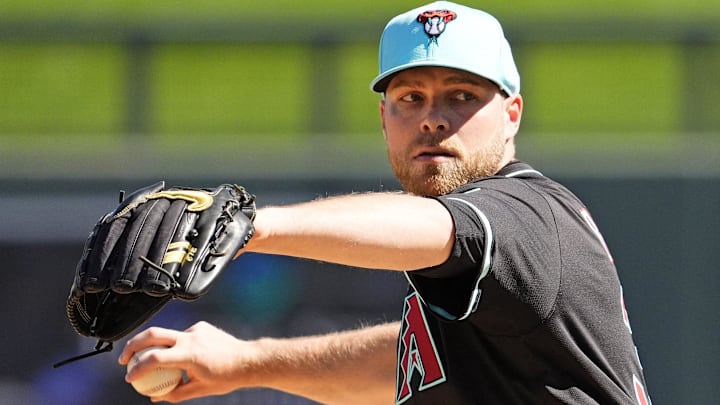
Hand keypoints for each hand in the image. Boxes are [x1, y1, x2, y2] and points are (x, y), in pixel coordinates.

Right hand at [118, 321, 261, 402]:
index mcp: (190, 354)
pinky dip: (176, 345)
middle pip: (152, 334)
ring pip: (167, 334)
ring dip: (154, 346)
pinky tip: (184, 357)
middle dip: (133, 345)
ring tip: (151, 362)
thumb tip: (155, 397)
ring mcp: (196, 329)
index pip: (155, 358)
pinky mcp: (200, 326)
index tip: (129, 377)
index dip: (137, 368)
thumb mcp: (199, 390)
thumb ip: (174, 394)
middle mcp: (191, 338)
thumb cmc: (227, 375)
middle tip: (124, 359)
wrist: (248, 360)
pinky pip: (181, 335)